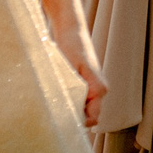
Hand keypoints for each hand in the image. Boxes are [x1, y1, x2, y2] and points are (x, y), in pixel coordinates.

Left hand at [43, 2, 107, 127]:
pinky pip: (79, 101)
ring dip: (68, 108)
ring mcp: (94, 88)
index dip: (78, 122)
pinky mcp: (86, 85)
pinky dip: (68, 101)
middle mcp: (100, 91)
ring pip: (82, 109)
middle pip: (87, 116)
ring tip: (52, 102)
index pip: (93, 118)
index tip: (60, 119)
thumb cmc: (71, 46)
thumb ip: (75, 90)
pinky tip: (55, 95)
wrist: (71, 30)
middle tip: (52, 112)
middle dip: (72, 117)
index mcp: (99, 89)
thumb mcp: (72, 68)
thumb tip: (73, 110)